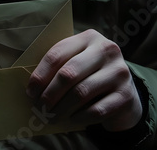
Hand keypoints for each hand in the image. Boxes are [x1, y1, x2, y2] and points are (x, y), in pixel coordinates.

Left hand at [26, 29, 142, 130]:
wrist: (123, 93)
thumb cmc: (89, 76)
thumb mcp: (76, 63)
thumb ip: (58, 67)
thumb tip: (32, 88)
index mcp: (89, 38)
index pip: (57, 54)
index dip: (40, 75)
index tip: (30, 92)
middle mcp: (106, 50)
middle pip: (68, 73)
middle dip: (49, 94)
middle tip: (39, 108)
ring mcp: (119, 72)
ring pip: (81, 92)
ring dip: (60, 108)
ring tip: (50, 117)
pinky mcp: (126, 94)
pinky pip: (97, 110)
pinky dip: (80, 117)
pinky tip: (72, 118)